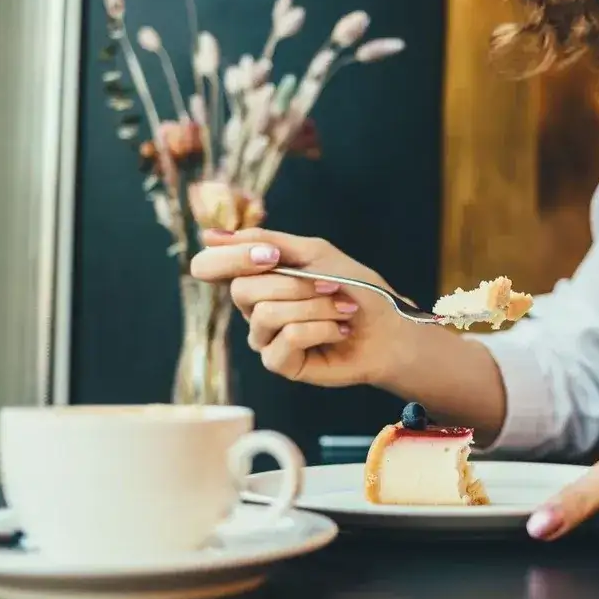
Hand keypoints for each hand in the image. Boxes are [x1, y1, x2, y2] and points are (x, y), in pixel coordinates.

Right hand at [189, 228, 415, 386]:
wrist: (389, 328)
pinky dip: (321, 328)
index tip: (272, 256)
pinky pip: (288, 338)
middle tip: (331, 286)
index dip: (230, 258)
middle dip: (294, 285)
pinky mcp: (280, 362)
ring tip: (342, 310)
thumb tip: (210, 236)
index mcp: (256, 277)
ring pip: (267, 314)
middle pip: (242, 290)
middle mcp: (253, 308)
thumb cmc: (355, 289)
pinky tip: (338, 332)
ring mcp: (264, 337)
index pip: (209, 266)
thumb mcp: (313, 253)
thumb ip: (265, 242)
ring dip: (315, 306)